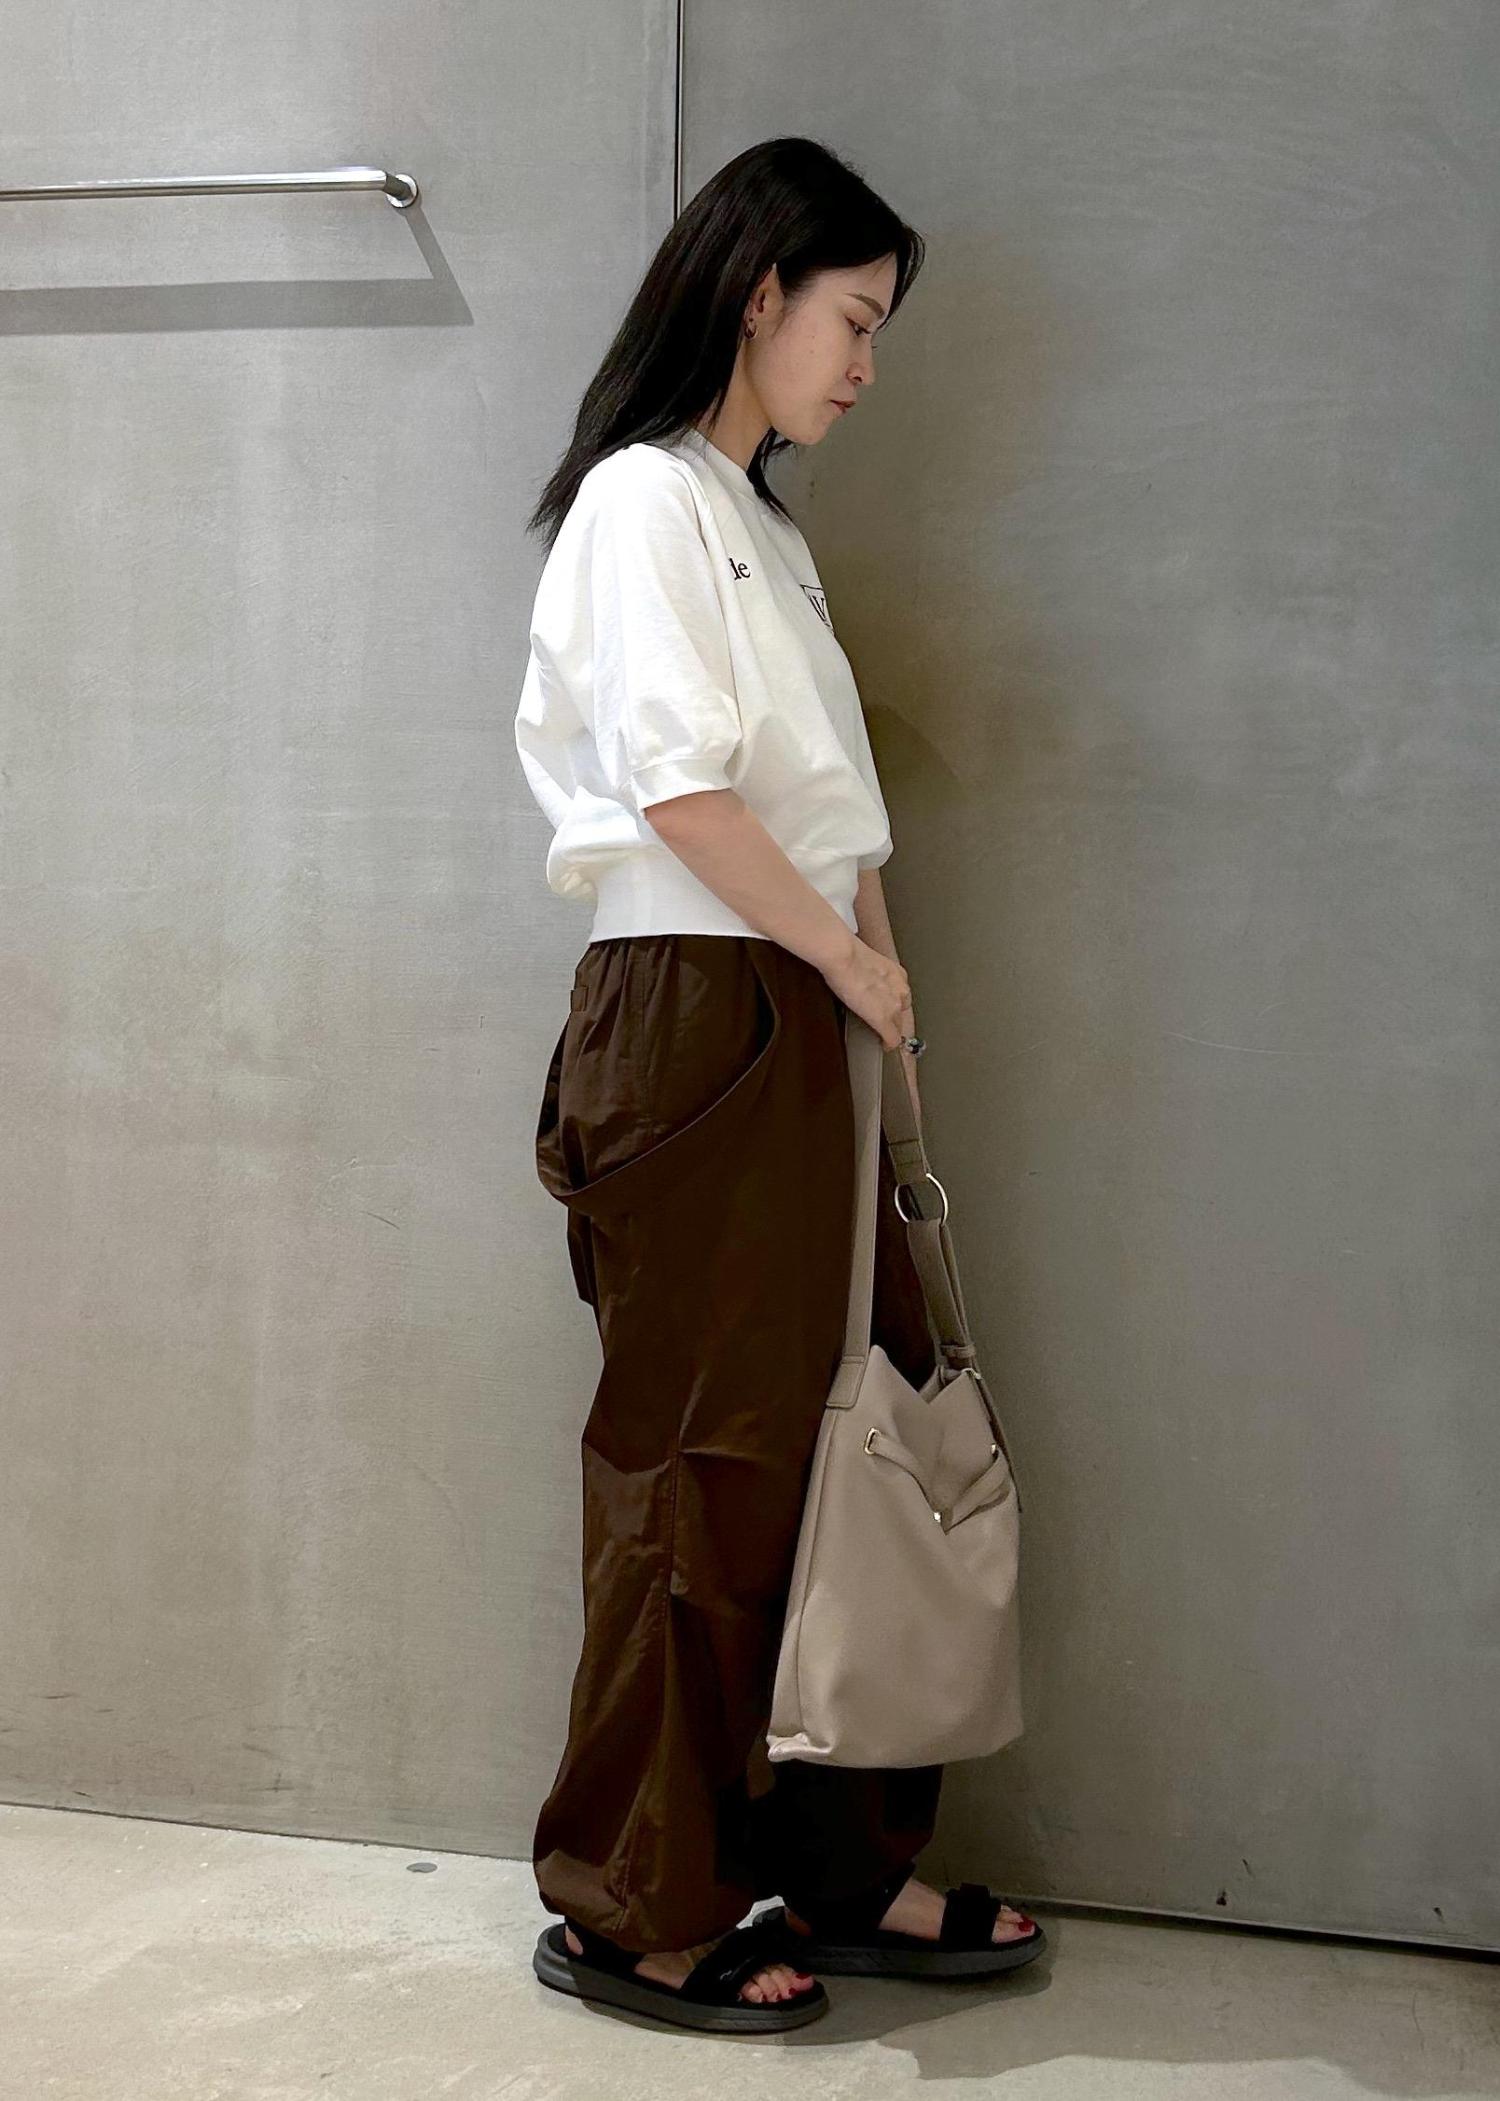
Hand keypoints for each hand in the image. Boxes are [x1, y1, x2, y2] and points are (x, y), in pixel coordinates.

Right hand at [821, 936, 914, 1052]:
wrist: (843, 956)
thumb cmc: (846, 953)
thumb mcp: (864, 961)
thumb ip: (867, 971)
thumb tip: (856, 972)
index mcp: (895, 973)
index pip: (902, 995)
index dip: (894, 1005)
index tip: (890, 1011)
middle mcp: (900, 989)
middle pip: (903, 1012)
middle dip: (896, 1020)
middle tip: (887, 1027)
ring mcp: (893, 1006)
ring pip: (899, 1026)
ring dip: (892, 1032)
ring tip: (884, 1037)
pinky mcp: (883, 1020)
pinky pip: (892, 1039)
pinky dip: (889, 1044)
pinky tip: (885, 1046)